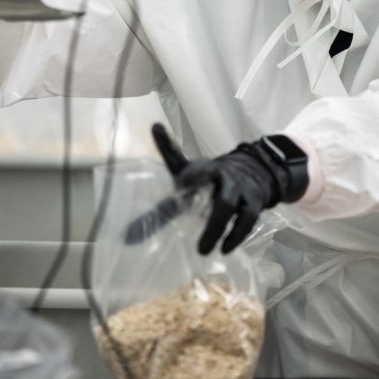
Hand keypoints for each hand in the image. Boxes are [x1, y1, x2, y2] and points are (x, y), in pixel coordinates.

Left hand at [125, 123, 305, 254]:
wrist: (254, 174)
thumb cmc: (210, 186)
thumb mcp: (187, 193)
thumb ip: (160, 213)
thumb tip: (125, 239)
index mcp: (195, 168)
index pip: (176, 156)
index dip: (166, 143)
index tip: (156, 128)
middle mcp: (216, 172)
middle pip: (206, 181)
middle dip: (197, 209)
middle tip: (184, 231)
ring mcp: (237, 185)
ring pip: (229, 204)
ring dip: (217, 227)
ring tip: (205, 250)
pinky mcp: (254, 200)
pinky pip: (248, 218)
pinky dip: (237, 235)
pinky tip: (226, 249)